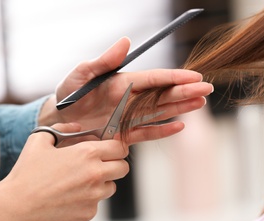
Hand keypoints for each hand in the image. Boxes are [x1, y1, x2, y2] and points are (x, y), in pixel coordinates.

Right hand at [0, 123, 128, 220]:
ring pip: (111, 187)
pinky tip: (69, 198)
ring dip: (102, 183)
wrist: (15, 208)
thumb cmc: (26, 174)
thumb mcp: (40, 140)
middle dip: (115, 165)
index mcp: (88, 153)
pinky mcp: (88, 213)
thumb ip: (62, 127)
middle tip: (101, 165)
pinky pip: (96, 204)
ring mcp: (94, 196)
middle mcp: (95, 174)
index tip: (111, 150)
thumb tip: (77, 127)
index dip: (116, 147)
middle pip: (123, 168)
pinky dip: (88, 201)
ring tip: (80, 182)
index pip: (120, 148)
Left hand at [43, 37, 212, 143]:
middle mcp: (130, 99)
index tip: (195, 76)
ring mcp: (129, 118)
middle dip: (185, 91)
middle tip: (206, 89)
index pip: (154, 78)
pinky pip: (146, 133)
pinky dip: (162, 131)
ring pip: (160, 112)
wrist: (57, 121)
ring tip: (200, 103)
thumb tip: (126, 42)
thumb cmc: (68, 94)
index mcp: (123, 82)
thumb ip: (103, 61)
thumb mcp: (82, 74)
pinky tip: (179, 126)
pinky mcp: (124, 135)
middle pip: (163, 94)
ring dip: (180, 108)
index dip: (174, 77)